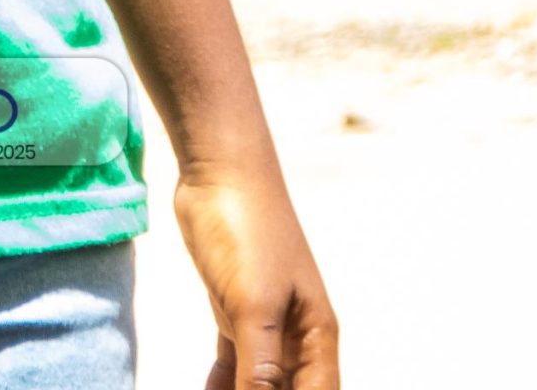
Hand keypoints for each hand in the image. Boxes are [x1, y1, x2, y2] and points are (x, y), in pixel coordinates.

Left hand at [175, 162, 337, 389]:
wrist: (220, 168)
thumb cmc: (246, 228)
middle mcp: (298, 337)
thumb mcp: (252, 305)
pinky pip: (236, 368)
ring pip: (260, 387)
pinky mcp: (236, 310)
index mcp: (316, 339)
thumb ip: (261, 370)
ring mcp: (267, 323)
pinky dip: (223, 388)